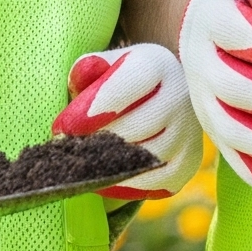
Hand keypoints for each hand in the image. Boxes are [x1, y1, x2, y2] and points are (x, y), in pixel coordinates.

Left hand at [54, 44, 201, 197]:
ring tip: (79, 167)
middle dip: (96, 141)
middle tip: (64, 152)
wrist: (155, 98)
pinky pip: (156, 183)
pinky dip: (126, 186)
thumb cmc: (119, 82)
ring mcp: (189, 132)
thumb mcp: (103, 67)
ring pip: (146, 158)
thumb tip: (82, 75)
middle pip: (138, 125)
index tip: (63, 128)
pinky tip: (101, 181)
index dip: (96, 106)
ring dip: (109, 166)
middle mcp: (181, 96)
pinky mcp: (188, 164)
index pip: (132, 82)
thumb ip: (88, 68)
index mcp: (158, 64)